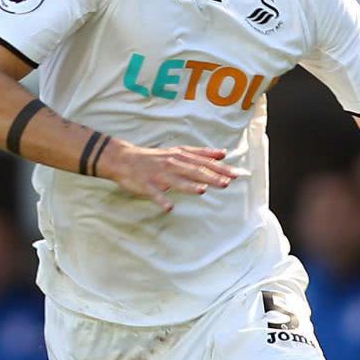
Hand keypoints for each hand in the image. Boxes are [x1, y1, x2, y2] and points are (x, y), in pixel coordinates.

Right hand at [97, 141, 241, 211]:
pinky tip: (169, 207)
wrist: (124, 159)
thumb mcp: (178, 151)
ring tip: (202, 190)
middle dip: (210, 176)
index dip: (220, 168)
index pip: (204, 161)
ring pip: (176, 180)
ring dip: (189, 186)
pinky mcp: (146, 185)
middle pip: (193, 170)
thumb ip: (200, 153)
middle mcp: (172, 163)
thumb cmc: (155, 157)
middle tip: (226, 183)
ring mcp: (159, 175)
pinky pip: (155, 194)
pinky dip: (161, 200)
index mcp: (180, 155)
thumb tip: (223, 153)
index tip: (235, 174)